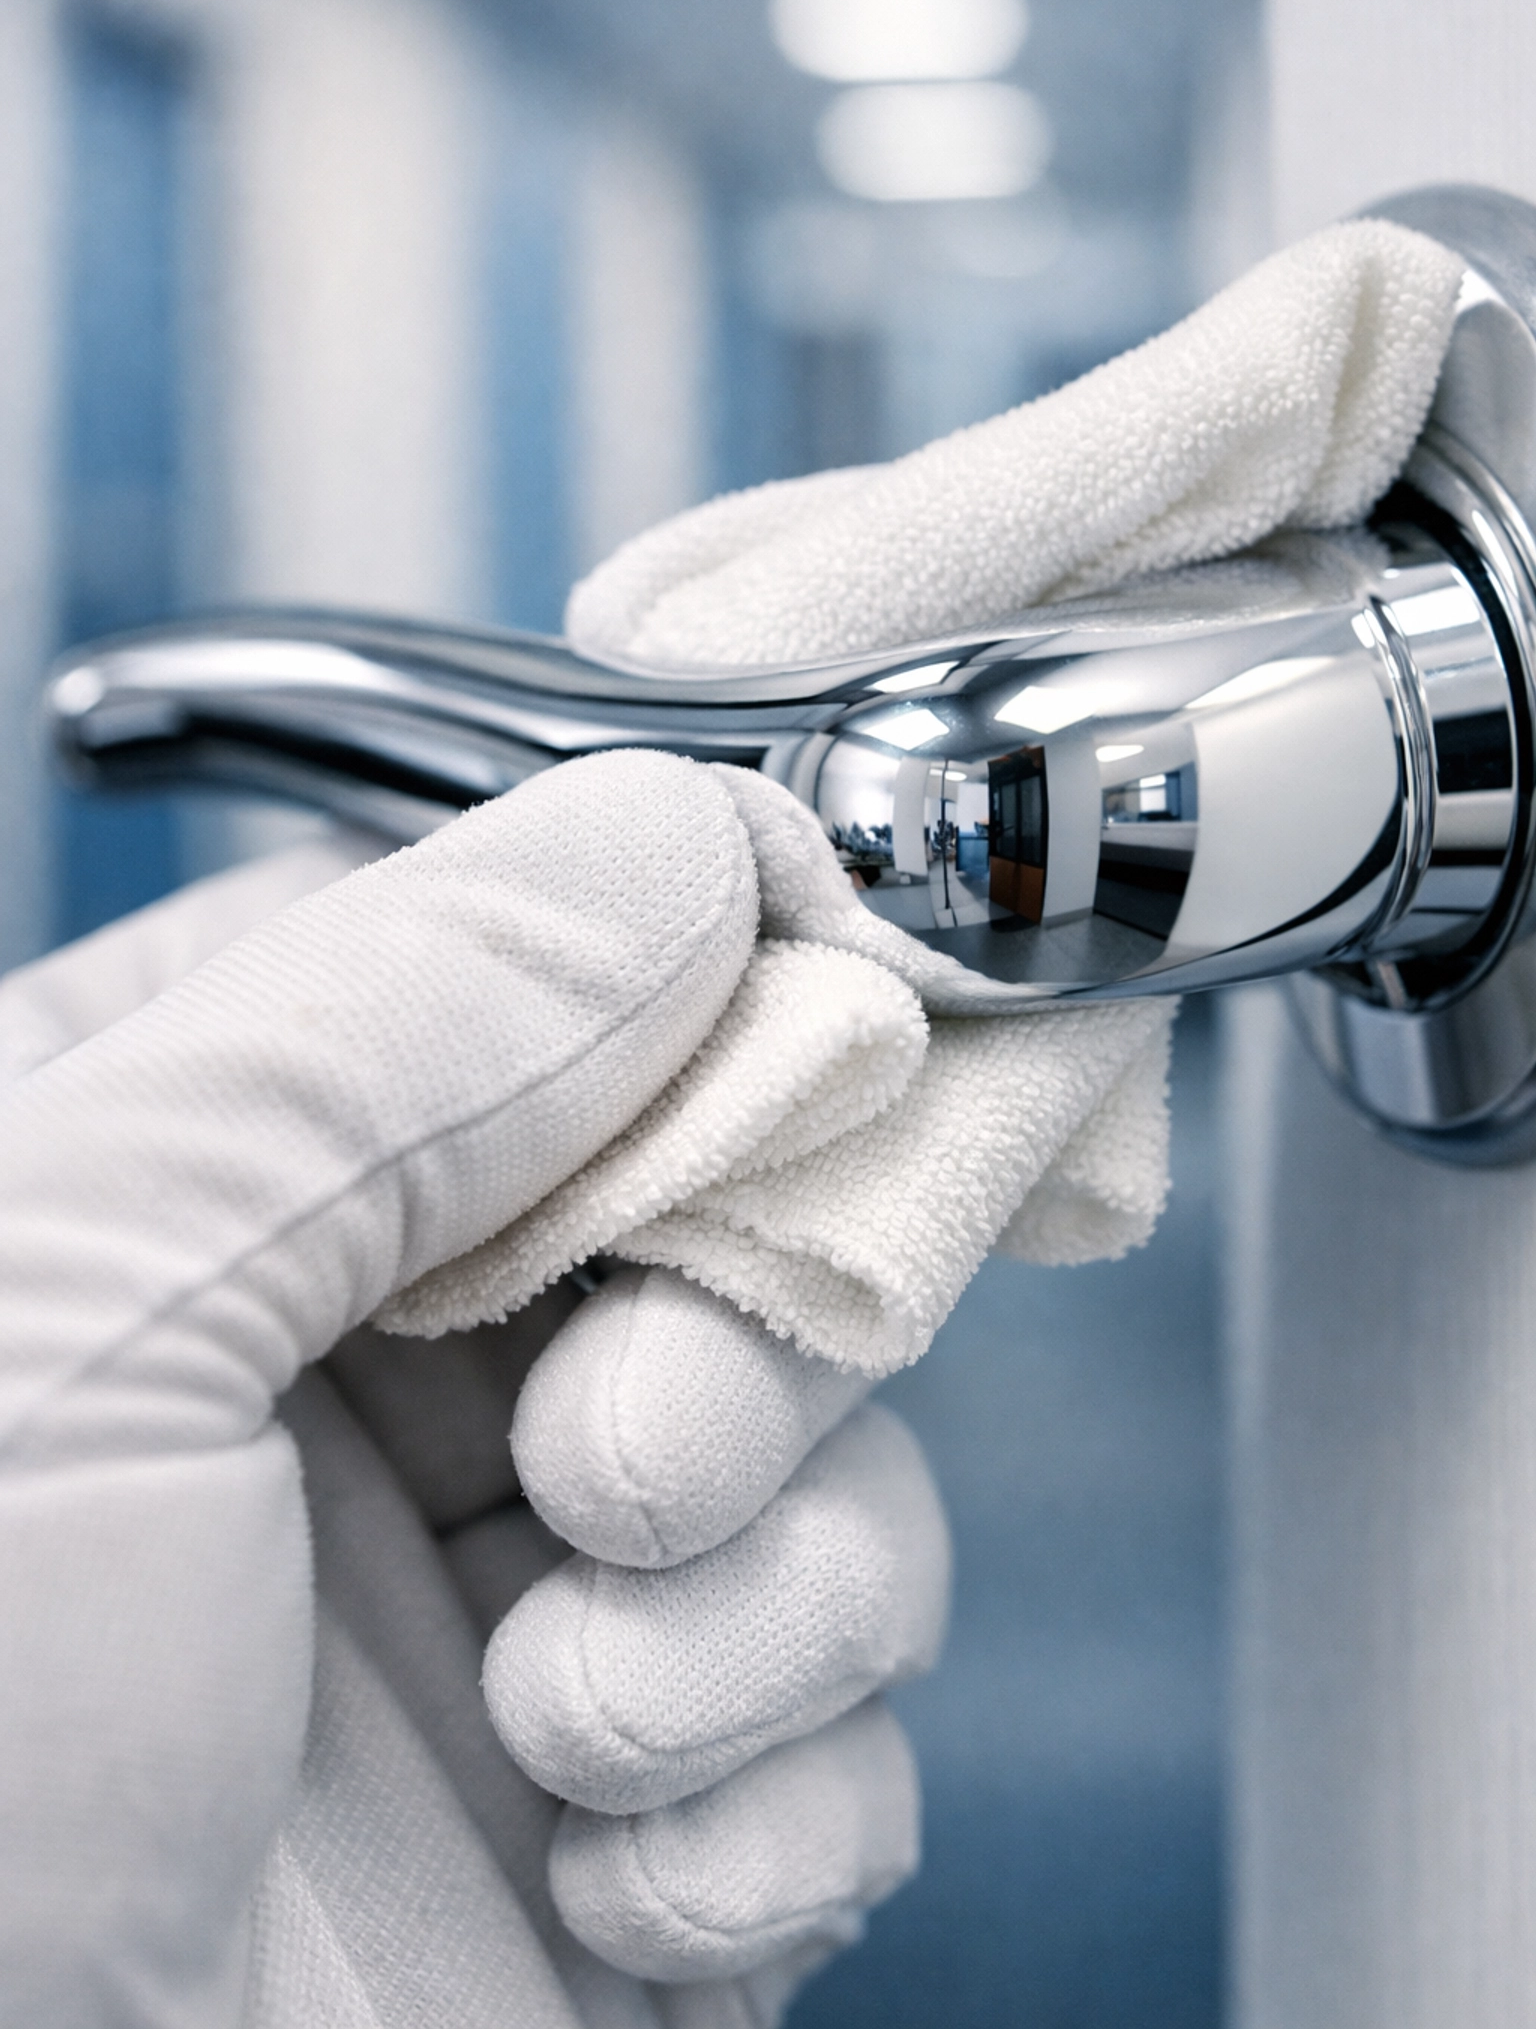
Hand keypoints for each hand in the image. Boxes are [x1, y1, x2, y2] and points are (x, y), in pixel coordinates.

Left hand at [0, 759, 947, 2026]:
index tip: (833, 1004)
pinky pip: (833, 1722)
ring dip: (761, 1587)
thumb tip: (679, 845)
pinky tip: (619, 1883)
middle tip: (631, 1449)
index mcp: (172, 1197)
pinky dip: (774, 1795)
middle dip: (731, 1327)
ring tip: (588, 1704)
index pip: (508, 973)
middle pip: (699, 1213)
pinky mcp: (616, 1830)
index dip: (693, 981)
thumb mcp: (57, 1310)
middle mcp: (331, 1387)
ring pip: (810, 1463)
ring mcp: (487, 1608)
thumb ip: (371, 1031)